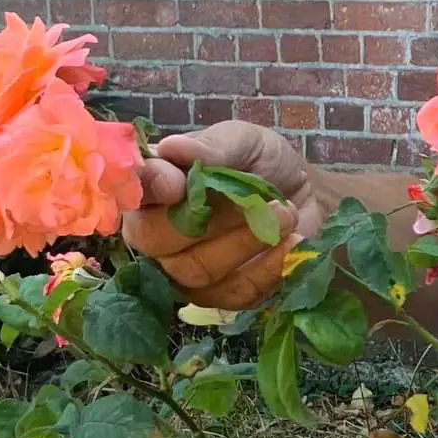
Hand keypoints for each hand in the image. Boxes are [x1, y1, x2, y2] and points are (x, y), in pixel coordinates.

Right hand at [121, 121, 325, 308]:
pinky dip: (268, 268)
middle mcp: (156, 234)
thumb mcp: (242, 141)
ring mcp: (184, 271)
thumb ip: (211, 147)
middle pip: (157, 240)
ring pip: (197, 271)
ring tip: (286, 214)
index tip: (176, 185)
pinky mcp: (221, 296)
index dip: (152, 189)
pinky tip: (291, 242)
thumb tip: (173, 147)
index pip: (135, 191)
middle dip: (213, 219)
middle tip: (259, 199)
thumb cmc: (261, 162)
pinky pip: (234, 294)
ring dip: (247, 242)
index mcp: (153, 188)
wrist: (302, 194)